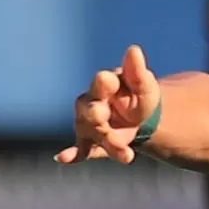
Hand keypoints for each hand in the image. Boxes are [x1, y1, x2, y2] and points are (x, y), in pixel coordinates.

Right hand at [58, 45, 166, 164]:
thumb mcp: (144, 84)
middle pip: (89, 110)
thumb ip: (136, 70)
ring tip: (127, 155)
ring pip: (90, 133)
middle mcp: (91, 103)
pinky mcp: (90, 142)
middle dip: (96, 116)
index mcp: (105, 85)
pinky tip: (64, 159)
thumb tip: (134, 49)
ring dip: (106, 143)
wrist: (143, 119)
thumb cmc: (140, 96)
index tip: (109, 80)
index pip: (101, 82)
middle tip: (104, 118)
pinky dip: (72, 154)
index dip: (104, 83)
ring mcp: (89, 124)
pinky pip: (80, 149)